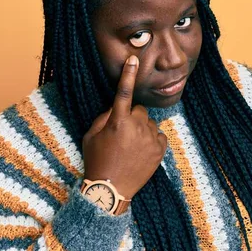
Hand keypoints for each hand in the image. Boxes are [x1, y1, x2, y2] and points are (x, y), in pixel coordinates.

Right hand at [82, 55, 167, 198]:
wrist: (111, 191)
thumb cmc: (97, 161)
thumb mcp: (91, 136)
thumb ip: (104, 117)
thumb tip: (116, 107)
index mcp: (118, 121)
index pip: (123, 92)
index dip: (128, 74)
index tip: (133, 59)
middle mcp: (136, 127)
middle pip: (139, 110)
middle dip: (131, 117)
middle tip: (121, 134)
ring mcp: (150, 139)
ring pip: (149, 123)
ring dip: (141, 130)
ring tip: (130, 148)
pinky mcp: (160, 150)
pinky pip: (158, 136)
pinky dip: (151, 140)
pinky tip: (140, 152)